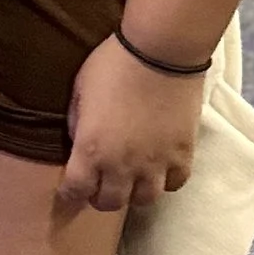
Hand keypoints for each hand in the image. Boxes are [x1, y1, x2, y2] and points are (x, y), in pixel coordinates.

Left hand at [60, 32, 206, 214]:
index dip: (70, 194)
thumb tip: (79, 144)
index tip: (70, 190)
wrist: (160, 52)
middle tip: (100, 183)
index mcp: (91, 150)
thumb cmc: (112, 65)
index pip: (75, 191)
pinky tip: (159, 168)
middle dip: (100, 196)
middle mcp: (122, 166)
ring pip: (144, 200)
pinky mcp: (183, 155)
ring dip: (134, 192)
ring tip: (131, 178)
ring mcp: (156, 164)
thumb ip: (76, 124)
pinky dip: (165, 180)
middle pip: (110, 203)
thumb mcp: (79, 91)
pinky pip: (175, 184)